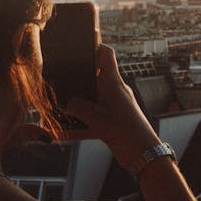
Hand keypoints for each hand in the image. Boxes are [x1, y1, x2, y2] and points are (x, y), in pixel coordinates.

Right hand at [65, 44, 159, 166]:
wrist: (144, 156)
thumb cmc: (126, 132)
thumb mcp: (96, 117)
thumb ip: (77, 107)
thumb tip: (65, 104)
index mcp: (113, 82)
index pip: (105, 54)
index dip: (93, 45)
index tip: (77, 45)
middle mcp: (114, 91)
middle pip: (94, 76)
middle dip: (76, 79)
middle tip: (59, 80)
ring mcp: (114, 106)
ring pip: (90, 99)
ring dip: (75, 105)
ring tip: (56, 109)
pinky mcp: (113, 121)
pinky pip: (91, 119)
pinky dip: (77, 126)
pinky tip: (61, 135)